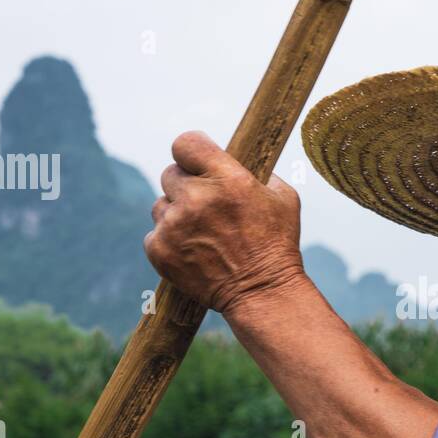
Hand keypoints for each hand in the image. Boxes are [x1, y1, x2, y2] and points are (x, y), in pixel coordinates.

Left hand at [145, 131, 305, 315]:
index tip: (197, 161)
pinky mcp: (160, 250)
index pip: (185, 143)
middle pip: (170, 174)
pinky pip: (154, 234)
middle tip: (205, 205)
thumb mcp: (284, 198)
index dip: (191, 152)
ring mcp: (174, 226)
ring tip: (201, 233)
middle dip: (186, 186)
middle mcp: (196, 199)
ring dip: (176, 215)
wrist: (263, 293)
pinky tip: (193, 251)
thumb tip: (238, 159)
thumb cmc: (278, 244)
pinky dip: (169, 242)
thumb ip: (259, 171)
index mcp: (227, 179)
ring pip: (160, 205)